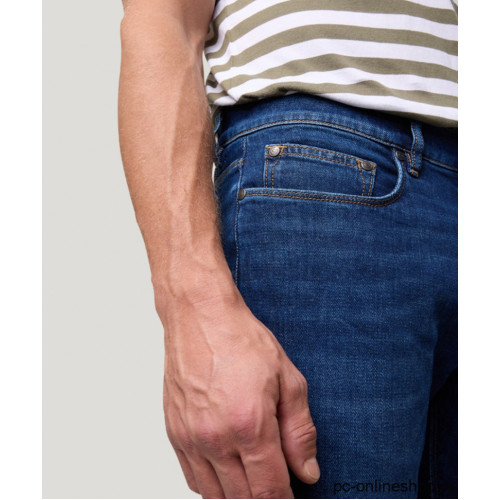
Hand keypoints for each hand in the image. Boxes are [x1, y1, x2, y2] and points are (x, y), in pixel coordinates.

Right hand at [161, 290, 319, 497]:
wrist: (201, 317)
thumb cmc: (240, 340)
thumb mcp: (287, 378)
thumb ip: (300, 430)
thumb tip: (306, 470)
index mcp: (249, 424)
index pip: (269, 491)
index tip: (290, 495)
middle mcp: (215, 437)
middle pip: (241, 499)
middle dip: (262, 496)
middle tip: (274, 476)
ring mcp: (190, 438)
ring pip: (214, 496)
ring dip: (236, 494)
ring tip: (251, 472)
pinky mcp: (174, 433)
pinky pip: (192, 478)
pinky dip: (212, 483)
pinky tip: (226, 466)